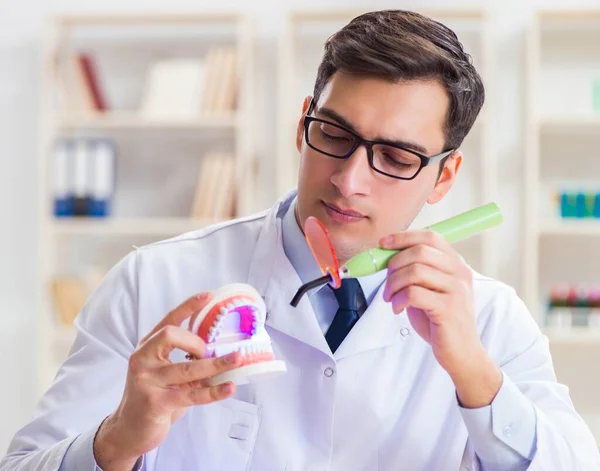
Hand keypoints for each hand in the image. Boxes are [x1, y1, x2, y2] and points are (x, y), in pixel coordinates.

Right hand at [93, 292, 242, 470]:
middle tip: (209, 351)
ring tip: (235, 360)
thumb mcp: (164, 372)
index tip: (209, 296)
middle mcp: (143, 359)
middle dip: (197, 341)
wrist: (128, 430)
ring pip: (186, 368)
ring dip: (215, 364)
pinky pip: (191, 394)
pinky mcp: (156, 403)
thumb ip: (184, 359)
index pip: (168, 320)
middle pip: (170, 335)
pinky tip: (229, 387)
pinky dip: (214, 391)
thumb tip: (219, 349)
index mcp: (147, 348)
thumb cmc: (154, 396)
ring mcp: (147, 381)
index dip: (188, 306)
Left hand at [380, 230, 501, 406]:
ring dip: (394, 284)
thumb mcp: (428, 289)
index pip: (430, 236)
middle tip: (387, 283)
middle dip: (394, 264)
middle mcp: (460, 272)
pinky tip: (397, 308)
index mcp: (455, 263)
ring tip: (391, 298)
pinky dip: (398, 299)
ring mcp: (457, 289)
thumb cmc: (440, 320)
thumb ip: (414, 271)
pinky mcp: (450, 308)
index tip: (383, 244)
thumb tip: (385, 256)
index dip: (403, 237)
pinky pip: (414, 293)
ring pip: (415, 271)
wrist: (461, 353)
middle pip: (419, 251)